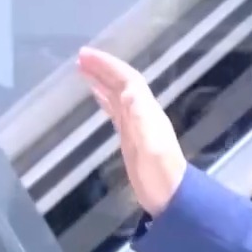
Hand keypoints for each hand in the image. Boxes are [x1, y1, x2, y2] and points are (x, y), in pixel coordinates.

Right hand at [76, 47, 186, 216]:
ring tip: (83, 69)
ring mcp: (137, 126)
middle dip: (103, 68)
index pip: (128, 79)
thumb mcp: (151, 144)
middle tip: (79, 58)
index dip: (108, 65)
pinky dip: (104, 99)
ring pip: (117, 95)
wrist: (171, 196)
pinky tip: (96, 96)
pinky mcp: (130, 138)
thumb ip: (141, 117)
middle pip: (122, 83)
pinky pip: (115, 111)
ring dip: (101, 80)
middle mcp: (143, 113)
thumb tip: (128, 89)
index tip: (86, 55)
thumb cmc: (160, 173)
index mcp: (147, 111)